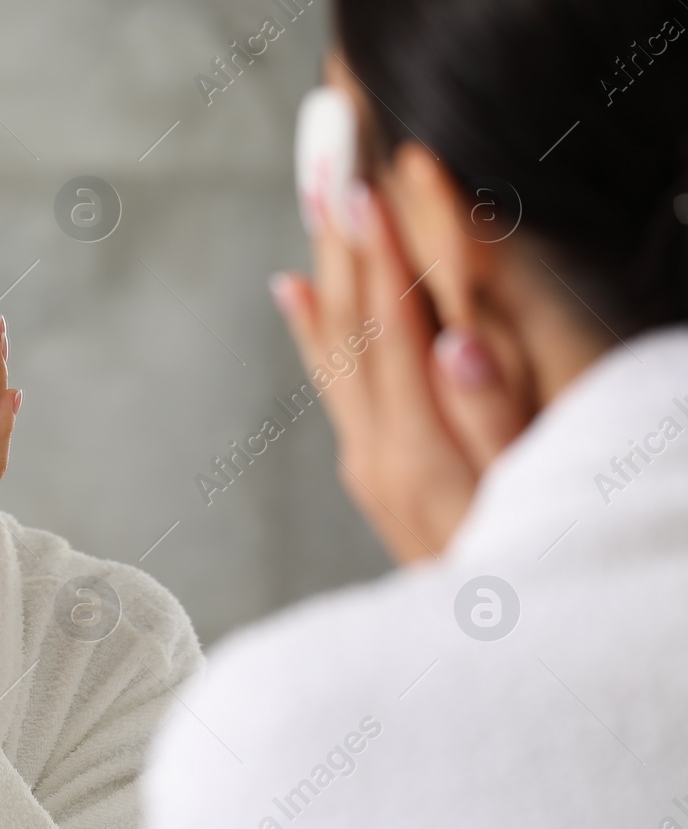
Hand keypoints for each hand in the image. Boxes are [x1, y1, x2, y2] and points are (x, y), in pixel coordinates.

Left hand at [271, 183, 527, 562]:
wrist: (494, 671)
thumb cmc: (533, 578)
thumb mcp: (530, 500)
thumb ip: (493, 422)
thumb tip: (456, 342)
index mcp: (417, 448)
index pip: (394, 327)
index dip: (383, 249)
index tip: (369, 177)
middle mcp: (377, 453)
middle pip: (352, 325)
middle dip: (342, 238)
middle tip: (327, 157)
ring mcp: (369, 467)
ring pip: (335, 347)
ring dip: (328, 268)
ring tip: (314, 199)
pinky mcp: (374, 479)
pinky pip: (334, 386)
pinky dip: (315, 331)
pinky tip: (294, 289)